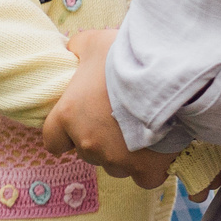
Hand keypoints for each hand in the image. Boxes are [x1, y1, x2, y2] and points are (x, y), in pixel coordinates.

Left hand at [43, 30, 170, 188]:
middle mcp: (89, 143)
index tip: (80, 121)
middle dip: (99, 137)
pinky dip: (148, 167)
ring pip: (113, 164)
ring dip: (122, 152)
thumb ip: (77, 49)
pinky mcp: (145, 170)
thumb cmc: (126, 56)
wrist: (168, 73)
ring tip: (140, 126)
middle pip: (87, 151)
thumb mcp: (94, 42)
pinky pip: (142, 178)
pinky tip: (156, 149)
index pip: (53, 140)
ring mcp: (117, 160)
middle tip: (117, 113)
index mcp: (70, 115)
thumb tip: (71, 51)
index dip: (65, 131)